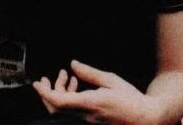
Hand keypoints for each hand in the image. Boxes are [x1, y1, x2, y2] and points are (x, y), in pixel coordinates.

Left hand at [33, 61, 159, 124]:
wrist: (145, 120)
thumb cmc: (130, 99)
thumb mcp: (110, 80)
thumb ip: (89, 73)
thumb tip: (73, 64)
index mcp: (89, 104)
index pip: (59, 102)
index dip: (44, 93)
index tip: (36, 84)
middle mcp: (85, 116)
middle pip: (56, 108)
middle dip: (47, 93)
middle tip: (45, 79)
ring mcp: (87, 121)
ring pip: (64, 110)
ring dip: (59, 93)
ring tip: (65, 76)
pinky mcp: (91, 122)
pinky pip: (73, 112)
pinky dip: (69, 98)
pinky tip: (76, 86)